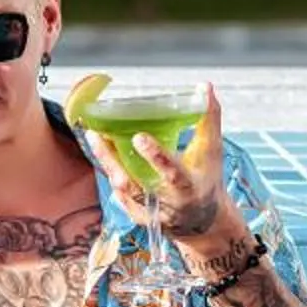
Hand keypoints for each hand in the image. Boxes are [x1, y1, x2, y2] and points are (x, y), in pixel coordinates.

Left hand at [67, 73, 239, 246]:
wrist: (202, 221)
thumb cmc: (206, 177)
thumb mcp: (212, 151)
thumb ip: (209, 119)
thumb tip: (205, 86)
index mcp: (188, 187)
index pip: (172, 173)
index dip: (156, 156)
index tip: (139, 137)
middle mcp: (167, 203)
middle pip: (135, 184)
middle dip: (114, 161)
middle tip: (97, 135)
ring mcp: (150, 213)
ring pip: (122, 188)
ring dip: (107, 163)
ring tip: (94, 136)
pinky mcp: (138, 217)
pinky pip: (119, 194)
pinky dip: (111, 172)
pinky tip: (103, 152)